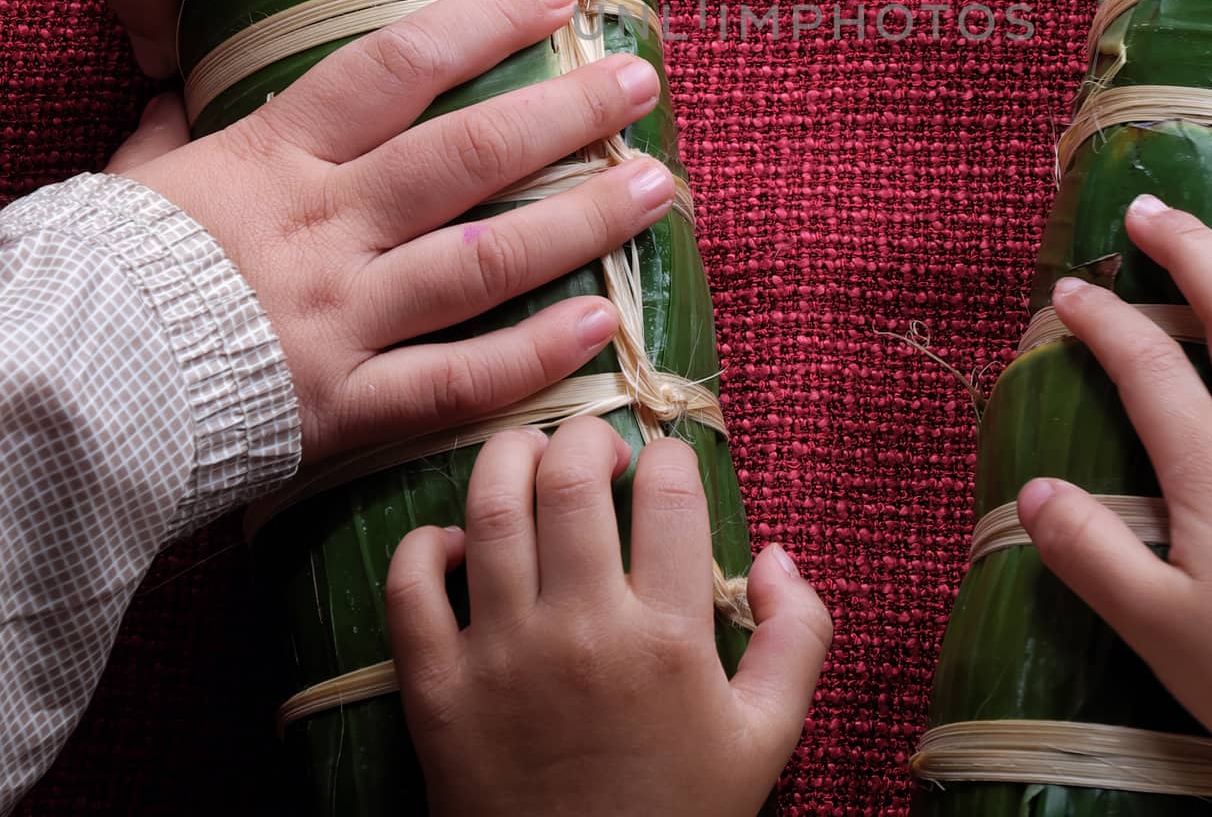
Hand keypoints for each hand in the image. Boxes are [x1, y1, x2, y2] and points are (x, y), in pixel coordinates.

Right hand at [112, 0, 674, 466]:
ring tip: (656, 186)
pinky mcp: (347, 405)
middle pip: (466, 155)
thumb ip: (166, 137)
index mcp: (273, 159)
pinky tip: (603, 326)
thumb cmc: (90, 280)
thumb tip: (169, 91)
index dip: (484, 24)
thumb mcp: (125, 184)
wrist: (51, 399)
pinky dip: (534, 356)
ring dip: (582, 221)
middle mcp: (324, 228)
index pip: (396, 68)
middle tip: (641, 81)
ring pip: (485, 259)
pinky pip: (458, 378)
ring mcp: (342, 317)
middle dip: (565, 112)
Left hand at [387, 418, 832, 816]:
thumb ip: (798, 635)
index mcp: (668, 636)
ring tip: (532, 462)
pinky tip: (459, 545)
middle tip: (599, 451)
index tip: (667, 466)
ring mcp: (502, 656)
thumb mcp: (767, 737)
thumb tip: (777, 553)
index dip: (672, 455)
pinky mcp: (437, 691)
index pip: (671, 490)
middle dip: (589, 436)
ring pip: (493, 507)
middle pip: (573, 476)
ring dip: (511, 458)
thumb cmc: (678, 814)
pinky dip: (425, 545)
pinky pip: (410, 586)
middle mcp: (583, 628)